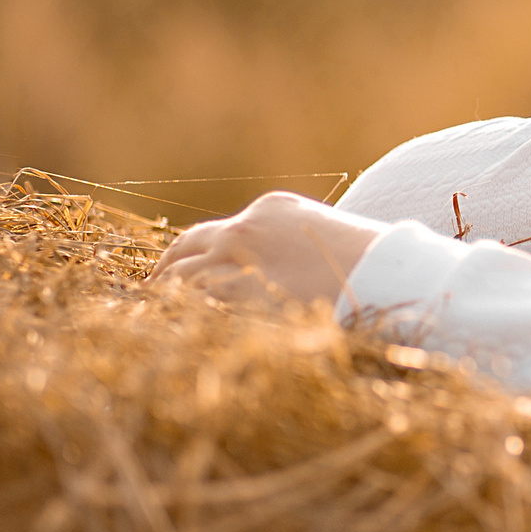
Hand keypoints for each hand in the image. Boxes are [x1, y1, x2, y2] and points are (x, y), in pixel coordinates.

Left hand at [149, 191, 382, 309]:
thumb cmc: (369, 265)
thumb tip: (286, 277)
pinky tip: (163, 324)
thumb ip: (294, 250)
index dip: (202, 253)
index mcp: (274, 207)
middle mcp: (247, 223)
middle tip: (154, 289)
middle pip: (188, 243)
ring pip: (178, 271)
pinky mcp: (234, 283)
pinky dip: (170, 309)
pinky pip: (186, 296)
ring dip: (163, 293)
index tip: (191, 271)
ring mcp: (235, 251)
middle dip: (168, 266)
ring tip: (147, 315)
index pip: (222, 230)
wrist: (382, 272)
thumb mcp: (326, 242)